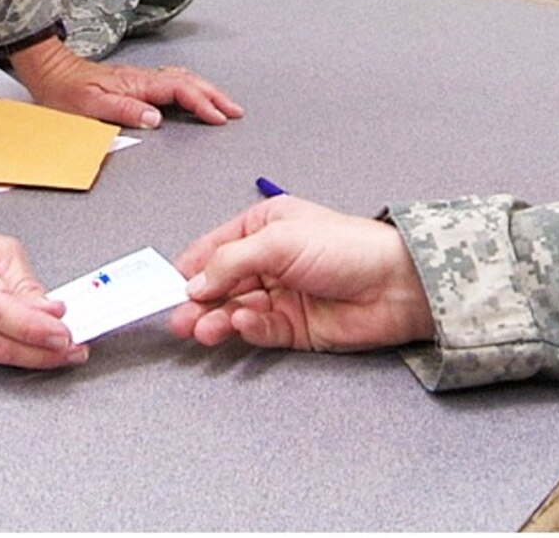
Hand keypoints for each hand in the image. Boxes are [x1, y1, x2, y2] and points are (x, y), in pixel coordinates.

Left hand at [10, 34, 242, 128]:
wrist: (49, 72)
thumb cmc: (65, 92)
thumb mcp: (89, 106)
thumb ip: (123, 111)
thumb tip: (156, 118)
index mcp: (136, 84)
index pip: (180, 91)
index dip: (202, 104)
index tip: (219, 117)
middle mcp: (142, 78)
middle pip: (188, 82)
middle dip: (214, 96)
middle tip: (235, 111)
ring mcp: (140, 78)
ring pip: (183, 80)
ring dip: (206, 91)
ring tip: (223, 104)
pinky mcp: (135, 82)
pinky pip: (173, 81)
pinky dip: (191, 87)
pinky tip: (193, 93)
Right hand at [168, 195, 436, 351]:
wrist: (393, 285)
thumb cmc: (343, 246)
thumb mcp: (278, 241)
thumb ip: (231, 262)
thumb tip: (194, 283)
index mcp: (264, 227)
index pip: (214, 248)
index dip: (189, 268)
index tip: (165, 287)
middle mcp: (269, 260)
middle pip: (220, 284)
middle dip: (197, 301)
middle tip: (178, 320)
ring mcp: (280, 295)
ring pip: (234, 310)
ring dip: (216, 319)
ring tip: (202, 329)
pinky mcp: (292, 327)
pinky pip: (258, 330)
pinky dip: (246, 329)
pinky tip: (242, 326)